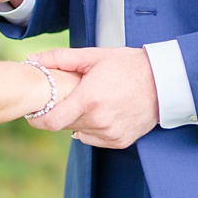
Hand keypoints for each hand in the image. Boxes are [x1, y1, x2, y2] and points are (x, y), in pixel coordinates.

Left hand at [31, 46, 159, 147]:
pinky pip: (95, 139)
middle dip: (62, 114)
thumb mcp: (94, 57)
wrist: (163, 81)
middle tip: (70, 99)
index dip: (38, 119)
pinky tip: (105, 113)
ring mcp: (111, 133)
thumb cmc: (129, 66)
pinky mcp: (120, 141)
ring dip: (79, 121)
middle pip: (64, 126)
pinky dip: (94, 129)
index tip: (36, 112)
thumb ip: (60, 58)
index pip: (51, 122)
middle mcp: (99, 120)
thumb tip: (33, 60)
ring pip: (80, 132)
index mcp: (89, 99)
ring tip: (93, 103)